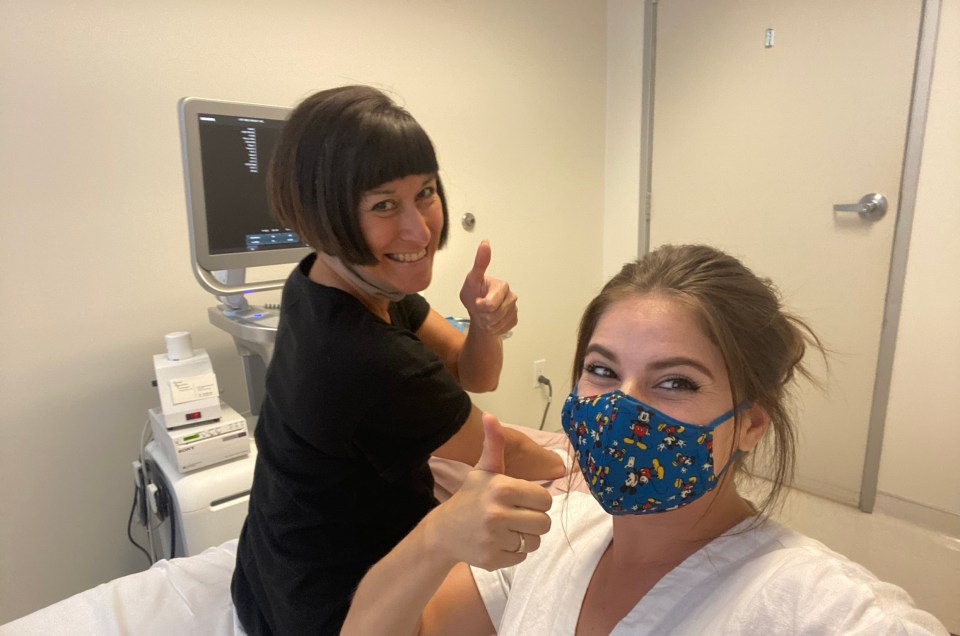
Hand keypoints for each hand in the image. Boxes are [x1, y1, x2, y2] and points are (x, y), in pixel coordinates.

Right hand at [428, 414, 552, 571]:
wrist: (443, 531)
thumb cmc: (470, 497)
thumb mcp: (483, 470)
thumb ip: (494, 445)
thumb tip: (491, 416)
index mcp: (501, 488)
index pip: (545, 499)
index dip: (536, 500)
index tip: (521, 499)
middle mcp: (498, 513)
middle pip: (544, 522)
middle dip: (533, 520)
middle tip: (515, 515)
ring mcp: (494, 538)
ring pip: (535, 541)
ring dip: (526, 537)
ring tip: (507, 529)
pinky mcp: (493, 559)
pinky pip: (523, 557)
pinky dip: (514, 551)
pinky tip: (499, 541)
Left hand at [459, 241, 517, 336]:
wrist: (477, 311)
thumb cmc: (473, 293)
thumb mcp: (472, 279)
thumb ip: (479, 264)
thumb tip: (485, 243)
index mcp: (502, 286)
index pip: (490, 304)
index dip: (480, 306)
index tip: (476, 302)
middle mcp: (511, 296)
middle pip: (494, 315)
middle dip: (483, 315)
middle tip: (479, 308)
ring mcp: (514, 309)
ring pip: (498, 323)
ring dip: (487, 322)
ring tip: (484, 314)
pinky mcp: (514, 319)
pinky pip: (502, 328)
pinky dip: (493, 327)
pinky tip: (491, 320)